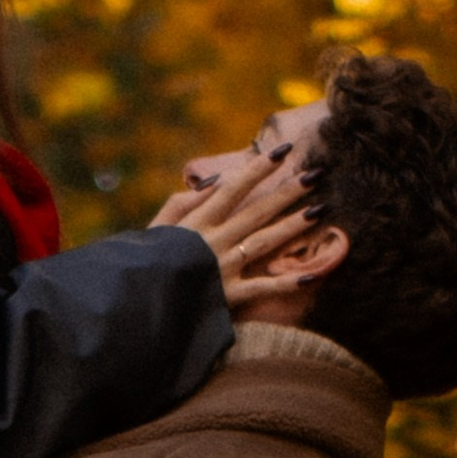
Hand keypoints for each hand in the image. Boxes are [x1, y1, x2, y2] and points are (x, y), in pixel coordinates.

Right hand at [152, 143, 343, 317]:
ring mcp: (223, 269)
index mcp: (197, 224)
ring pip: (265, 242)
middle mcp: (214, 242)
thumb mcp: (157, 228)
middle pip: (257, 212)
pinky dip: (286, 283)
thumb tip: (216, 182)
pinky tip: (311, 274)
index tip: (284, 152)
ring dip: (293, 226)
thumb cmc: (145, 265)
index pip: (233, 188)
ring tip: (320, 210)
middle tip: (316, 174)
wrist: (136, 305)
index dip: (259, 168)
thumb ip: (183, 204)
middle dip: (287, 192)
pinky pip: (262, 289)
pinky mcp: (228, 298)